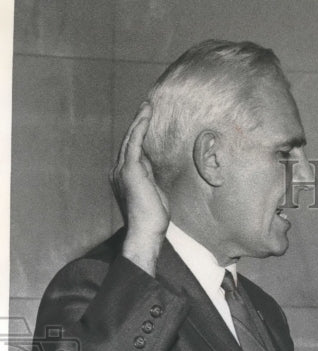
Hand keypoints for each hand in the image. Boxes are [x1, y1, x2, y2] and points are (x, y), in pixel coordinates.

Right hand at [112, 102, 168, 274]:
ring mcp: (122, 170)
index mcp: (124, 175)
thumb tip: (152, 163)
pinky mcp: (129, 170)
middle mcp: (119, 170)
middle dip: (138, 123)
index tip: (147, 121)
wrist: (147, 231)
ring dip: (139, 121)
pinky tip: (146, 117)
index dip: (140, 134)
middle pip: (129, 140)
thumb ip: (150, 176)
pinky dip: (140, 129)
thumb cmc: (153, 218)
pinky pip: (134, 144)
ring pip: (130, 138)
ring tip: (147, 106)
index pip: (132, 150)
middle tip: (147, 106)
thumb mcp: (154, 191)